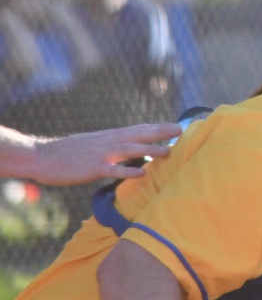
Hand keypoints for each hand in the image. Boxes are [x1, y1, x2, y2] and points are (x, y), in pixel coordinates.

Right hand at [15, 123, 183, 184]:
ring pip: (131, 149)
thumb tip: (129, 151)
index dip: (157, 127)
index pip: (138, 129)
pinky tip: (141, 173)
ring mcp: (101, 154)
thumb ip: (112, 146)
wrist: (41, 156)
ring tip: (169, 151)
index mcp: (109, 136)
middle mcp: (109, 142)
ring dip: (151, 149)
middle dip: (161, 132)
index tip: (176, 126)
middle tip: (182, 130)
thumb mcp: (93, 145)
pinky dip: (128, 170)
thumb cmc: (68, 153)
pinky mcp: (92, 168)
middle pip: (140, 134)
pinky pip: (113, 169)